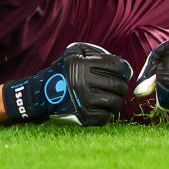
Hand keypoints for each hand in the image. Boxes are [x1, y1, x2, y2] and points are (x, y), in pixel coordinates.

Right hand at [3, 42, 131, 125]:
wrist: (43, 94)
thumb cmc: (63, 71)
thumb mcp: (74, 52)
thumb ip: (96, 52)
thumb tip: (123, 65)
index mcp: (82, 66)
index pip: (115, 66)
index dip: (124, 69)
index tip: (125, 72)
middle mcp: (82, 83)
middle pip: (118, 85)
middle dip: (122, 86)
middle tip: (119, 86)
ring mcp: (83, 101)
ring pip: (115, 103)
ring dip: (117, 100)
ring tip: (113, 97)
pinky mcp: (83, 117)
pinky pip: (106, 117)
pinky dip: (108, 113)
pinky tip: (104, 108)